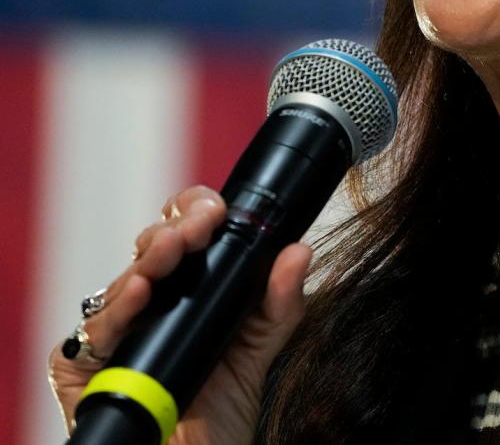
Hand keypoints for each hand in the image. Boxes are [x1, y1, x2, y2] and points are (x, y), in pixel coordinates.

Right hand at [48, 185, 311, 444]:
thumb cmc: (219, 412)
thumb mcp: (258, 350)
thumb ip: (280, 303)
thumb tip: (299, 251)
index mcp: (185, 289)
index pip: (182, 232)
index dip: (194, 212)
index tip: (217, 209)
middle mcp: (147, 303)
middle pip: (151, 249)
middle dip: (177, 229)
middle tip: (201, 225)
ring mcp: (114, 332)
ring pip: (124, 281)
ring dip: (150, 260)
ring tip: (172, 248)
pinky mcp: (80, 365)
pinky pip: (95, 331)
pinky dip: (117, 310)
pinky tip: (140, 293)